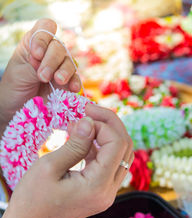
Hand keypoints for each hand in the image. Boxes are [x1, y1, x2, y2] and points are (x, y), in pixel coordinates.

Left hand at [0, 18, 80, 135]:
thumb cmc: (13, 89)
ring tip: (58, 81)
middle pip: (59, 47)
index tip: (36, 54)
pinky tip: (71, 88)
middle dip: (52, 61)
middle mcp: (49, 55)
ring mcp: (59, 70)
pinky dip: (75, 83)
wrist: (17, 111)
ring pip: (69, 62)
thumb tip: (51, 58)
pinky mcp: (66, 85)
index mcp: (34, 45)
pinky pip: (76, 80)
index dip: (43, 38)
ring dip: (65, 71)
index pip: (45, 29)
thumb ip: (35, 62)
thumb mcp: (19, 72)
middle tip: (43, 76)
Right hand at [0, 104, 133, 217]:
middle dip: (109, 124)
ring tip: (84, 122)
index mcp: (97, 186)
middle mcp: (109, 191)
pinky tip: (84, 138)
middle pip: (124, 147)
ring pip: (120, 154)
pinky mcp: (100, 190)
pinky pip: (109, 162)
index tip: (84, 114)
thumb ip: (75, 144)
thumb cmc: (32, 199)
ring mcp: (106, 192)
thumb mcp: (49, 167)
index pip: (117, 144)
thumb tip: (90, 122)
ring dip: (105, 134)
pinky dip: (100, 146)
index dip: (103, 124)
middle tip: (89, 110)